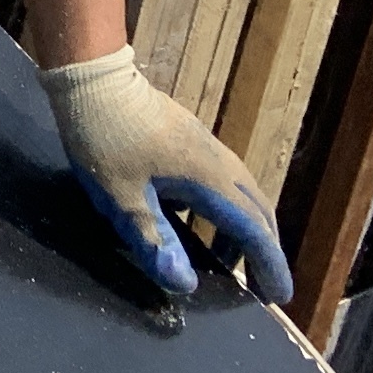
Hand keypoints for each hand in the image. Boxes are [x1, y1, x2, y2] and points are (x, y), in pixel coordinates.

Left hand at [42, 48, 293, 300]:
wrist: (93, 76)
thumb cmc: (103, 138)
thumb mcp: (121, 199)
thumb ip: (153, 241)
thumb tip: (184, 285)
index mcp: (207, 178)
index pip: (252, 228)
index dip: (268, 264)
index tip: (279, 296)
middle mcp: (216, 160)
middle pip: (258, 209)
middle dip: (264, 250)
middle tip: (263, 286)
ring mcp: (205, 145)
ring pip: (243, 192)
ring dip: (247, 228)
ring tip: (231, 262)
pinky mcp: (190, 138)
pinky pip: (225, 180)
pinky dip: (228, 209)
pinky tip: (200, 222)